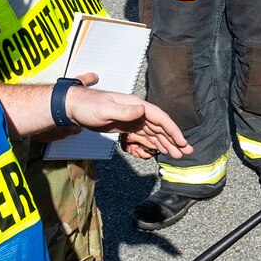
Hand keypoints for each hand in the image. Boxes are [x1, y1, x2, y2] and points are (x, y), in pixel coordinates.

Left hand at [62, 79, 193, 158]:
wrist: (74, 107)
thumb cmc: (88, 107)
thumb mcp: (105, 110)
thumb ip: (125, 112)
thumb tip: (143, 110)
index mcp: (136, 105)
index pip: (160, 118)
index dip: (172, 129)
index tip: (182, 141)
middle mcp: (138, 112)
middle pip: (160, 127)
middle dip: (174, 139)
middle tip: (187, 152)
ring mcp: (133, 120)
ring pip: (154, 133)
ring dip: (166, 143)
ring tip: (178, 155)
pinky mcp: (127, 127)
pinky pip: (145, 137)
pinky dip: (154, 144)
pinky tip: (161, 151)